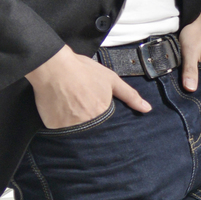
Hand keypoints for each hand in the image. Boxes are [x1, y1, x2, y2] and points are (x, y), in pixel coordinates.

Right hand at [26, 45, 151, 127]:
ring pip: (76, 133)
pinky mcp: (54, 127)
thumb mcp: (111, 79)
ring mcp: (69, 127)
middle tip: (81, 109)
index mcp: (102, 114)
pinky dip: (60, 125)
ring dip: (75, 126)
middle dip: (89, 125)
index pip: (107, 129)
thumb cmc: (83, 71)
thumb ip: (130, 96)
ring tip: (70, 109)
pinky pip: (59, 132)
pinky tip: (59, 111)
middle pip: (92, 132)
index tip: (97, 115)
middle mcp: (87, 124)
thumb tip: (147, 109)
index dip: (103, 123)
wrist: (53, 66)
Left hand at [179, 2, 200, 89]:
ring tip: (183, 82)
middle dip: (193, 89)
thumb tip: (191, 89)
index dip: (194, 96)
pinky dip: (198, 71)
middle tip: (179, 92)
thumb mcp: (190, 50)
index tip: (182, 100)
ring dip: (195, 79)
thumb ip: (190, 70)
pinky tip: (190, 70)